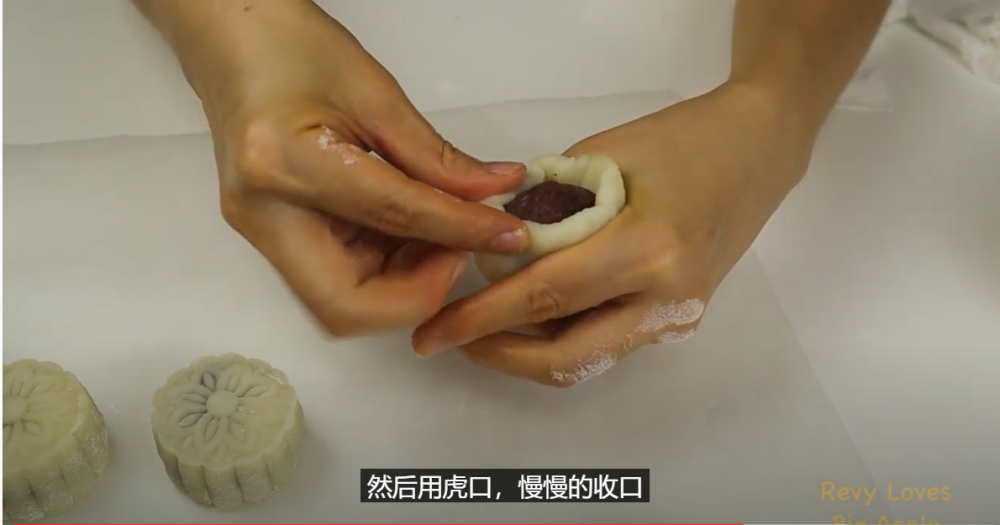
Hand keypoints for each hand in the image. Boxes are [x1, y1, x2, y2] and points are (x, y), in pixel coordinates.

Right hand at [157, 0, 528, 335]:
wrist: (231, 40)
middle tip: (461, 248)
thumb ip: (438, 157)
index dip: (461, 233)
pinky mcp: (273, 236)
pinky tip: (412, 229)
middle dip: (418, 292)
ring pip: (343, 302)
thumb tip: (496, 193)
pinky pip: (336, 278)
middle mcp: (264, 213)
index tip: (506, 233)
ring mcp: (262, 232)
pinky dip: (385, 267)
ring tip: (441, 232)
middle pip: (347, 305)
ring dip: (405, 282)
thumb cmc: (289, 47)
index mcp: (285, 164)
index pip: (393, 219)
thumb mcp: (376, 94)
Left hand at [412, 82, 815, 385]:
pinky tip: (531, 313)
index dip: (481, 318)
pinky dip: (561, 337)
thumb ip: (548, 210)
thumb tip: (492, 247)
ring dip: (527, 351)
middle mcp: (667, 299)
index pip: (546, 296)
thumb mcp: (601, 158)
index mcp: (649, 248)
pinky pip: (607, 343)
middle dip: (498, 355)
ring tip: (483, 323)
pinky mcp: (678, 323)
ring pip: (586, 359)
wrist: (757, 151)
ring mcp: (677, 319)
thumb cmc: (682, 138)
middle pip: (567, 356)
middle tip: (450, 338)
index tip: (434, 331)